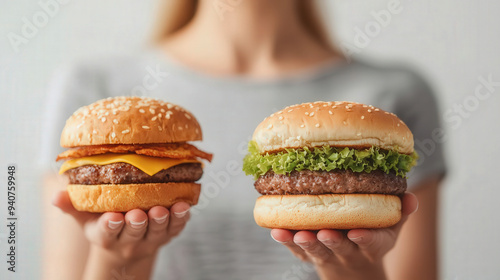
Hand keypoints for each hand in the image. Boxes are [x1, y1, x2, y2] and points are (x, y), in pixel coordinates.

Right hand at [52, 190, 190, 263]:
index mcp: (106, 236)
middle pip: (134, 232)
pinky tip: (184, 205)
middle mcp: (129, 239)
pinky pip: (177, 227)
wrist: (126, 245)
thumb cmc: (103, 222)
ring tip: (163, 209)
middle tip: (139, 213)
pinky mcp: (169, 233)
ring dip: (162, 220)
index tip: (112, 217)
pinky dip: (181, 218)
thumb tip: (57, 195)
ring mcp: (151, 238)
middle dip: (137, 223)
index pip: (107, 232)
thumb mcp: (85, 218)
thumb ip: (72, 206)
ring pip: (158, 231)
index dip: (110, 226)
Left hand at [270, 193, 418, 279]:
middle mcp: (349, 252)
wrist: (352, 268)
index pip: (372, 244)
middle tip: (324, 233)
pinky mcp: (307, 255)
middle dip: (332, 242)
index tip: (357, 233)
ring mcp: (326, 255)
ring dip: (306, 243)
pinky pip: (296, 251)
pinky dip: (286, 241)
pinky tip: (277, 231)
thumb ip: (401, 212)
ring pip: (316, 251)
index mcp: (373, 245)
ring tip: (297, 234)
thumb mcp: (390, 228)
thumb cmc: (371, 236)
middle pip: (340, 249)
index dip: (365, 239)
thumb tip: (411, 196)